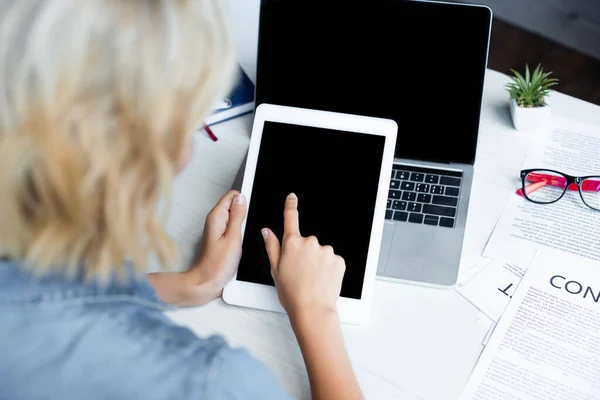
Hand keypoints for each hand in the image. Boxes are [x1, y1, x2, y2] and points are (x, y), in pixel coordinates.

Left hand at [148, 190, 245, 305]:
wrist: (206, 282)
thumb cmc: (217, 265)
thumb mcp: (233, 238)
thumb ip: (238, 216)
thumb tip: (242, 198)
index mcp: (217, 216)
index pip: (232, 195)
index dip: (245, 198)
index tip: (254, 206)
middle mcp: (215, 220)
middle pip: (234, 205)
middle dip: (245, 210)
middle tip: (250, 225)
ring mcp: (217, 229)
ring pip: (234, 216)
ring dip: (243, 222)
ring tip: (246, 234)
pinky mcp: (220, 238)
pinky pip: (232, 227)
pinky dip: (240, 230)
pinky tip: (243, 240)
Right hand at [261, 193, 345, 319]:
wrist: (312, 309)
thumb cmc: (292, 293)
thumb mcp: (275, 270)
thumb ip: (272, 247)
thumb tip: (267, 231)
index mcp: (292, 244)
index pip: (291, 218)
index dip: (291, 206)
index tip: (292, 197)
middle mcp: (310, 242)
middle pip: (307, 242)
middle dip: (305, 253)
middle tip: (301, 272)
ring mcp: (326, 250)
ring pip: (320, 252)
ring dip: (318, 262)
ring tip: (312, 279)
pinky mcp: (338, 260)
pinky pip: (332, 260)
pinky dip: (329, 268)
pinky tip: (323, 280)